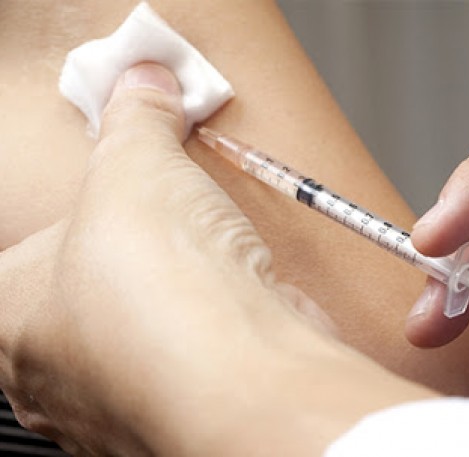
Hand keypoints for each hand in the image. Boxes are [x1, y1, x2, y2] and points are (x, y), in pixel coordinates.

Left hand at [0, 63, 432, 454]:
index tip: (119, 197)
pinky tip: (241, 306)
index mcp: (13, 317)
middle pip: (90, 299)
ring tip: (213, 261)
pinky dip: (216, 335)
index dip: (78, 220)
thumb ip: (134, 120)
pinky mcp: (187, 416)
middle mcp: (59, 377)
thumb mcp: (134, 163)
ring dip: (177, 302)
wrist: (248, 371)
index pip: (24, 260)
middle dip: (134, 259)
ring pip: (145, 338)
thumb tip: (142, 83)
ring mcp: (123, 407)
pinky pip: (194, 364)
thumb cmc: (160, 287)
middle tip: (170, 224)